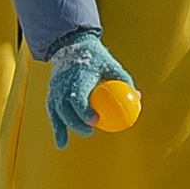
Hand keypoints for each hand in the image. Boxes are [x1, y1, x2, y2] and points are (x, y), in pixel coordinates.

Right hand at [46, 29, 132, 149]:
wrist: (72, 45)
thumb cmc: (96, 58)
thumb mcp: (112, 65)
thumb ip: (124, 81)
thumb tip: (138, 98)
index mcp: (77, 76)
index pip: (78, 96)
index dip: (84, 111)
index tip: (95, 121)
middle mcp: (63, 83)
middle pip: (65, 108)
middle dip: (76, 122)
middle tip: (90, 131)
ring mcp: (55, 88)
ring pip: (56, 112)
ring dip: (64, 128)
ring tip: (78, 137)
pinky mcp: (51, 93)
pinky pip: (52, 113)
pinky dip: (56, 128)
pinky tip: (62, 143)